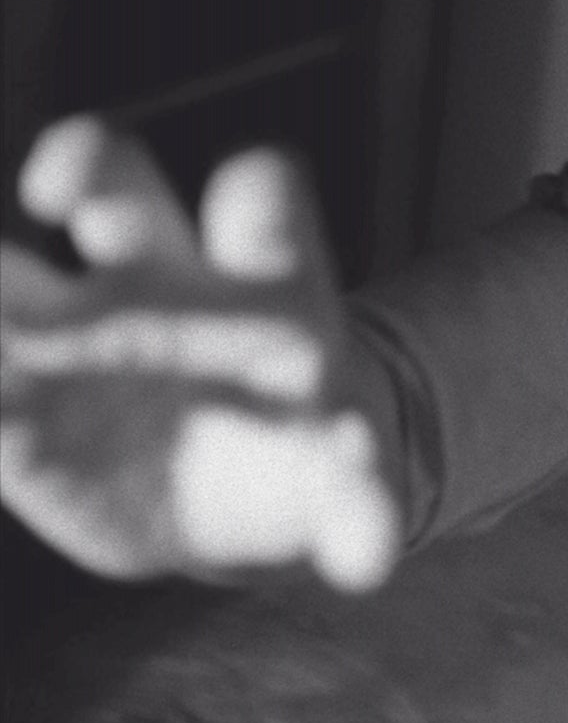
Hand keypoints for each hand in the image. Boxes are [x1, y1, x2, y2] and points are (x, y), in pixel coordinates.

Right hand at [1, 118, 399, 590]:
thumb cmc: (312, 460)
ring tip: (0, 324)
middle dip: (85, 165)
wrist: (246, 492)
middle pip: (116, 177)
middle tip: (58, 192)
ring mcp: (74, 324)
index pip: (259, 191)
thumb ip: (360, 509)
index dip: (249, 198)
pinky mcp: (16, 399)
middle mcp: (159, 276)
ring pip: (7, 265)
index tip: (236, 205)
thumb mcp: (350, 488)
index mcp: (259, 284)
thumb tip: (374, 558)